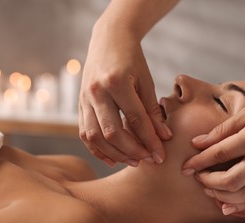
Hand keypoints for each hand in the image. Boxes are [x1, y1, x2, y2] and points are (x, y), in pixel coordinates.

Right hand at [79, 30, 171, 166]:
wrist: (108, 40)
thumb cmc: (132, 60)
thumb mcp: (146, 81)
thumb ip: (153, 111)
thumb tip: (164, 138)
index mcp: (116, 82)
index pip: (135, 120)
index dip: (149, 141)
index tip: (160, 156)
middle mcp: (96, 91)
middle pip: (112, 132)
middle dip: (132, 151)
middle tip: (148, 160)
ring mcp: (84, 99)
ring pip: (94, 137)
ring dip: (114, 154)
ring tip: (133, 160)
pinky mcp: (80, 104)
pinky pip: (85, 133)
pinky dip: (97, 149)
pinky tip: (112, 158)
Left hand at [182, 80, 244, 214]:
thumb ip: (222, 130)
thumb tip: (198, 143)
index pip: (220, 154)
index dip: (199, 162)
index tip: (185, 167)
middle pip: (231, 180)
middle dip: (208, 182)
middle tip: (196, 177)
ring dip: (222, 195)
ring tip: (208, 190)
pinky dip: (243, 203)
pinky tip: (228, 204)